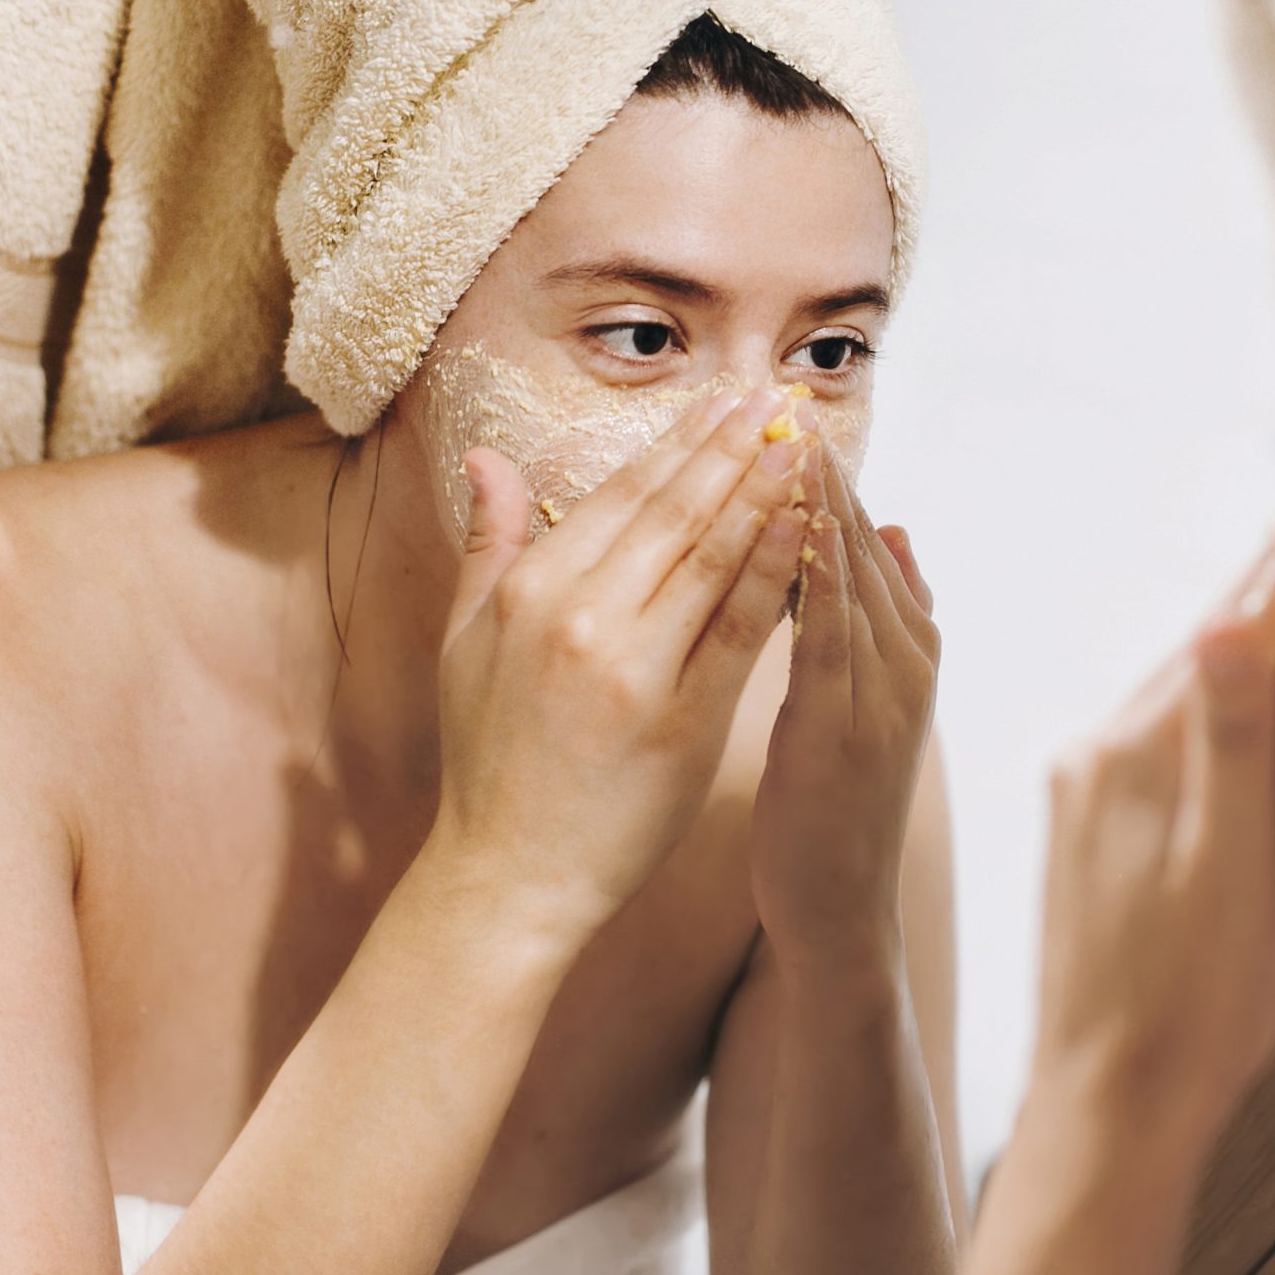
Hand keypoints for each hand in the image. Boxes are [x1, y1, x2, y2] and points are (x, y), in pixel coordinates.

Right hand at [422, 386, 813, 951]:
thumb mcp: (465, 642)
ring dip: (765, 492)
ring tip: (805, 446)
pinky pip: (741, 630)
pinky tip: (809, 528)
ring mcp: (635, 667)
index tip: (724, 401)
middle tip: (779, 399)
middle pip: (675, 512)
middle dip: (732, 447)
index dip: (680, 443)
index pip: (623, 496)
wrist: (510, 874)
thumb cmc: (489, 759)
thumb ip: (487, 544)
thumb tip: (490, 458)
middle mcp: (581, 616)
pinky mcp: (684, 719)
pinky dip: (778, 571)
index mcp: (532, 589)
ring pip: (714, 557)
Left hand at [748, 446, 940, 971]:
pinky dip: (813, 581)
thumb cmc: (831, 801)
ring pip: (852, 580)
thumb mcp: (858, 698)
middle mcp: (907, 661)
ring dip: (822, 511)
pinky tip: (790, 536)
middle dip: (825, 477)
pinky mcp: (843, 728)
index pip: (868, 542)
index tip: (793, 419)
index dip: (832, 481)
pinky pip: (827, 637)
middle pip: (864, 546)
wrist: (838, 905)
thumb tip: (894, 533)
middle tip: (786, 406)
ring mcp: (883, 695)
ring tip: (789, 445)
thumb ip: (875, 620)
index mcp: (909, 648)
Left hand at [1026, 540, 1274, 1140]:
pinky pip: (1171, 748)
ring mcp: (1088, 795)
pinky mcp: (1092, 834)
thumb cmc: (1184, 1011)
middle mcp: (1097, 756)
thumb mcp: (1229, 876)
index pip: (1227, 636)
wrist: (1106, 1108)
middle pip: (1204, 655)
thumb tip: (1228, 616)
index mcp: (1133, 754)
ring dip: (1244, 652)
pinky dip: (1221, 718)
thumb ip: (1231, 745)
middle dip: (1269, 592)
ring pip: (1187, 700)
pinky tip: (1252, 707)